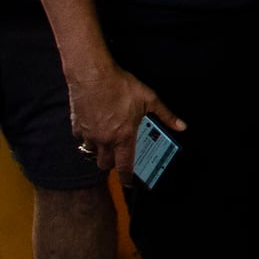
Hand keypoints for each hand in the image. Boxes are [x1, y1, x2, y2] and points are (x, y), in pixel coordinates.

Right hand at [67, 60, 184, 180]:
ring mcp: (89, 134)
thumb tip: (181, 126)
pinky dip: (88, 138)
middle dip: (112, 165)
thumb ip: (166, 115)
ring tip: (107, 143)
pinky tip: (95, 128)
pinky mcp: (77, 125)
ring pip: (91, 153)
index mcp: (124, 136)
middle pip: (105, 164)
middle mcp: (105, 139)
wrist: (92, 74)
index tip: (130, 183)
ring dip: (99, 152)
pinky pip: (81, 139)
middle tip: (119, 157)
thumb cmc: (120, 85)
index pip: (125, 166)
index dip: (127, 178)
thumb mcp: (150, 99)